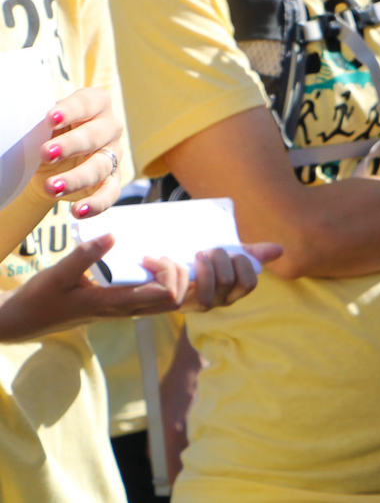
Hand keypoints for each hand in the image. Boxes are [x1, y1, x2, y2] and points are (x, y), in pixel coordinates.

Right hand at [0, 236, 189, 339]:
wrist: (24, 320)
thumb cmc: (40, 297)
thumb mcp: (58, 273)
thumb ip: (84, 256)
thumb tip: (113, 235)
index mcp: (114, 304)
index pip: (165, 295)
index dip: (169, 272)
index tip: (148, 254)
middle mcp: (125, 311)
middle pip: (175, 302)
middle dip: (180, 275)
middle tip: (160, 253)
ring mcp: (124, 311)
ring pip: (166, 303)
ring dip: (174, 279)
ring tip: (158, 257)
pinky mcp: (119, 307)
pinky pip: (153, 300)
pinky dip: (163, 283)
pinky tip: (150, 264)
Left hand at [33, 87, 124, 219]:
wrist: (50, 163)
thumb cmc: (48, 134)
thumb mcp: (43, 124)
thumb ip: (39, 122)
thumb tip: (20, 125)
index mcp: (95, 105)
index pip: (89, 103)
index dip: (72, 110)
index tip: (50, 119)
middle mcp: (109, 128)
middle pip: (96, 135)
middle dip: (71, 145)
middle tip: (45, 153)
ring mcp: (113, 155)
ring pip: (100, 166)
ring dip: (76, 178)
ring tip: (51, 187)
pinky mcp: (111, 181)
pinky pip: (110, 194)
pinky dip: (96, 204)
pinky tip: (78, 212)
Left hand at [181, 243, 283, 311]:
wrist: (170, 268)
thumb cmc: (204, 263)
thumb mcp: (229, 256)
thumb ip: (252, 254)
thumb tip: (280, 250)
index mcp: (232, 292)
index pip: (248, 283)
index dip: (242, 264)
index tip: (232, 252)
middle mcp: (217, 302)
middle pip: (227, 280)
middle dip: (220, 257)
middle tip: (209, 250)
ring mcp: (195, 305)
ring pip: (207, 290)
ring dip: (204, 265)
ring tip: (197, 254)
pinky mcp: (175, 303)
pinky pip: (182, 291)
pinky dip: (182, 270)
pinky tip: (178, 261)